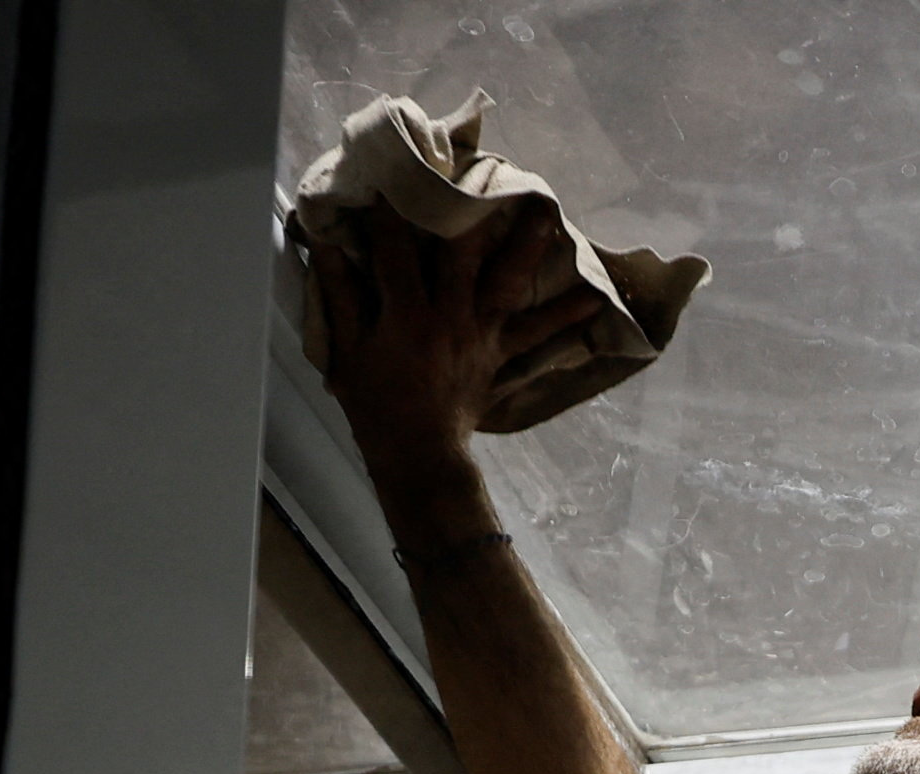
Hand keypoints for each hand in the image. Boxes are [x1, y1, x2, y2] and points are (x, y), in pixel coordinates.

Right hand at [301, 192, 592, 508]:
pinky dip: (563, 322)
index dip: (392, 213)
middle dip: (477, 213)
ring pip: (508, 287)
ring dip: (529, 251)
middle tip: (494, 171)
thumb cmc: (376, 405)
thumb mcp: (347, 351)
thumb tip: (326, 245)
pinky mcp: (501, 360)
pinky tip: (593, 302)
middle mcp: (451, 318)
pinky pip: (536, 340)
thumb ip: (339, 296)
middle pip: (466, 257)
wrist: (418, 456)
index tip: (393, 174)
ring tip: (553, 218)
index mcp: (408, 315)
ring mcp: (482, 338)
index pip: (397, 251)